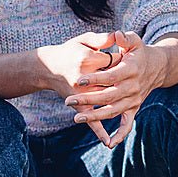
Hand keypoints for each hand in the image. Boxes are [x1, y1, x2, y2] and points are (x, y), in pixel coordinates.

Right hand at [36, 31, 119, 145]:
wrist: (49, 66)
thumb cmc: (70, 50)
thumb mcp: (84, 39)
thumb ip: (102, 37)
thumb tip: (118, 35)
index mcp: (86, 59)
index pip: (114, 61)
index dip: (123, 59)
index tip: (126, 57)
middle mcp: (83, 78)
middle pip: (112, 81)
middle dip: (121, 79)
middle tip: (126, 75)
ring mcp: (80, 95)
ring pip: (104, 101)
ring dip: (117, 100)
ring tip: (128, 97)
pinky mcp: (78, 106)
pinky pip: (90, 120)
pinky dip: (99, 131)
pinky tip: (109, 142)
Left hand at [64, 31, 162, 147]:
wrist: (157, 67)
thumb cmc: (139, 52)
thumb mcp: (134, 40)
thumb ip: (125, 37)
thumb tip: (116, 35)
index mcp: (131, 70)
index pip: (111, 76)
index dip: (95, 78)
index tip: (78, 80)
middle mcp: (133, 87)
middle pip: (108, 96)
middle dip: (88, 99)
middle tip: (69, 101)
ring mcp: (134, 99)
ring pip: (113, 111)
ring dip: (95, 116)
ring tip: (76, 117)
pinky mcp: (134, 108)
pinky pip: (128, 124)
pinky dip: (120, 135)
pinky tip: (108, 143)